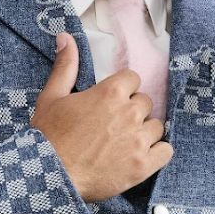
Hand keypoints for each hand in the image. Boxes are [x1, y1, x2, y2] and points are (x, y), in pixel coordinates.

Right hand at [29, 34, 173, 201]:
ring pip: (156, 126)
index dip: (123, 90)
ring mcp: (138, 141)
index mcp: (110, 93)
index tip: (113, 102)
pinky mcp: (143, 166)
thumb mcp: (52, 97)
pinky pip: (166, 151)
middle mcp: (129, 114)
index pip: (133, 79)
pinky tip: (143, 155)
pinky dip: (158, 152)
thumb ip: (65, 66)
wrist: (49, 175)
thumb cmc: (48, 137)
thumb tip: (66, 38)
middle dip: (133, 111)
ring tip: (126, 142)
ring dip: (144, 132)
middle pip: (146, 102)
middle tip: (115, 125)